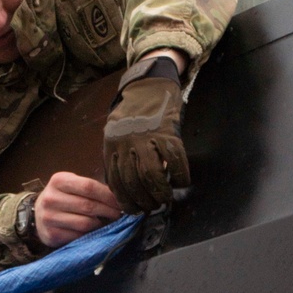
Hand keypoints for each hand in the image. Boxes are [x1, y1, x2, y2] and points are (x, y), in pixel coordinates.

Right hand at [34, 172, 120, 247]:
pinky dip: (90, 235)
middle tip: (118, 214)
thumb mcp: (72, 185)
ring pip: (85, 223)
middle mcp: (51, 198)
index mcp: (58, 181)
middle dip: (108, 211)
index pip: (89, 186)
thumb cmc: (63, 197)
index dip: (108, 195)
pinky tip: (93, 231)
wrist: (38, 214)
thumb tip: (119, 198)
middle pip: (88, 206)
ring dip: (100, 224)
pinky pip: (78, 236)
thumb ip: (91, 187)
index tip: (120, 202)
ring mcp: (49, 218)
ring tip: (106, 222)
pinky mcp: (51, 235)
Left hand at [103, 58, 189, 212]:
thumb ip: (118, 157)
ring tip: (166, 199)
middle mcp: (126, 142)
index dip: (126, 200)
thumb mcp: (116, 134)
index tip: (134, 209)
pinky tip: (181, 182)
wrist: (149, 83)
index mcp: (112, 145)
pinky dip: (179, 175)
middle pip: (134, 182)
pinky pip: (174, 160)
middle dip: (144, 200)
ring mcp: (146, 137)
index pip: (116, 181)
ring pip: (152, 175)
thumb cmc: (133, 113)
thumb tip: (125, 189)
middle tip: (153, 207)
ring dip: (161, 192)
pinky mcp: (167, 131)